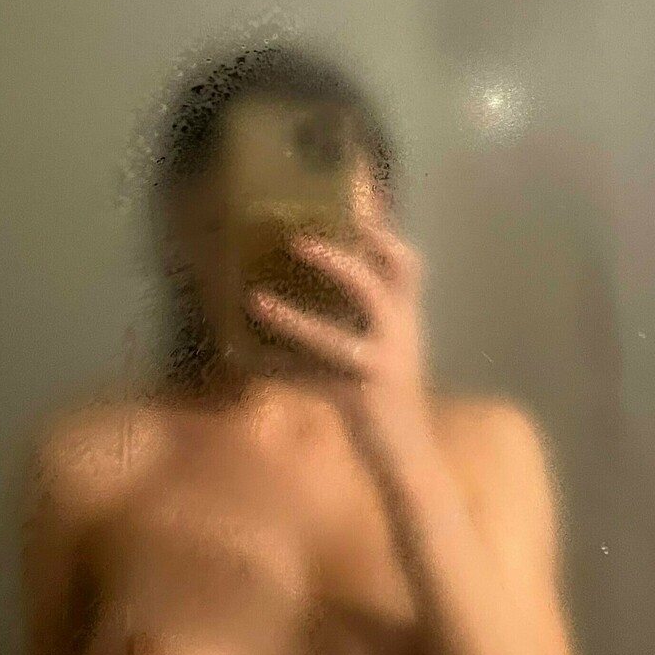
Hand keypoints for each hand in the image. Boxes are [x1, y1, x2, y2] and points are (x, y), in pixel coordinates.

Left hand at [246, 204, 430, 450]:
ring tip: (257, 299)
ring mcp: (381, 368)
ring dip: (295, 319)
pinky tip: (246, 361)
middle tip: (296, 241)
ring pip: (337, 339)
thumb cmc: (386, 394)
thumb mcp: (382, 348)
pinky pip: (311, 381)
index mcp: (404, 317)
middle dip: (339, 260)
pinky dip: (278, 369)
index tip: (355, 199)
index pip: (406, 264)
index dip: (382, 232)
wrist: (409, 455)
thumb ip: (357, 316)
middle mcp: (398, 335)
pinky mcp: (358, 400)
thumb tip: (308, 280)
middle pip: (378, 286)